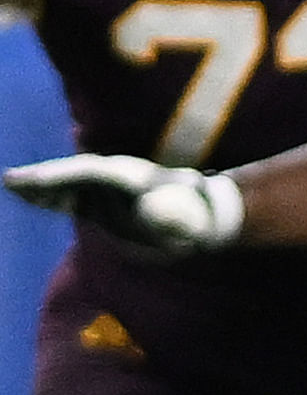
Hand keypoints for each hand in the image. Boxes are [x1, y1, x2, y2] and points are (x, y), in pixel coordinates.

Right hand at [5, 152, 240, 257]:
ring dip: (39, 187)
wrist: (200, 218)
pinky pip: (67, 197)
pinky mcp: (99, 201)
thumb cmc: (195, 220)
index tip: (41, 180)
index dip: (65, 177)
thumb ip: (169, 216)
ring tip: (12, 186)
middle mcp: (114, 177)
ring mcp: (105, 188)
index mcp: (132, 178)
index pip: (92, 173)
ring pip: (65, 184)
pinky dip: (47, 197)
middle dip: (43, 178)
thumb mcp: (188, 221)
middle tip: (12, 180)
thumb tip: (151, 213)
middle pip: (72, 174)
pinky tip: (26, 197)